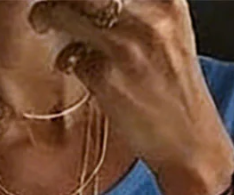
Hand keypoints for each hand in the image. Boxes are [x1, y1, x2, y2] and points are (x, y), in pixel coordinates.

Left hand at [28, 0, 233, 194]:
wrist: (190, 142)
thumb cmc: (175, 89)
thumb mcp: (169, 31)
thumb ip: (137, 8)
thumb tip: (90, 2)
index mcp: (168, 0)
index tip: (76, 0)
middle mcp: (150, 16)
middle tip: (49, 3)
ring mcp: (127, 47)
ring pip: (67, 11)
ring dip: (47, 15)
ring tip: (43, 22)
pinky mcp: (107, 79)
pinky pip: (70, 56)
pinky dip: (66, 60)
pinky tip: (73, 67)